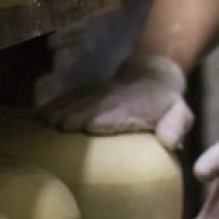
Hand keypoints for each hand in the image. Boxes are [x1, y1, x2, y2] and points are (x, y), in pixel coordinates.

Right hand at [37, 54, 195, 148]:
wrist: (153, 75)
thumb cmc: (167, 104)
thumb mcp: (181, 114)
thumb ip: (176, 126)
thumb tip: (169, 143)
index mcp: (135, 107)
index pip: (118, 113)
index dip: (104, 119)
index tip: (88, 126)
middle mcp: (112, 99)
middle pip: (91, 106)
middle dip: (75, 114)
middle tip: (57, 126)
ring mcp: (97, 94)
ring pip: (76, 100)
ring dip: (59, 109)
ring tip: (42, 122)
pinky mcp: (87, 93)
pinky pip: (68, 98)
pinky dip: (52, 105)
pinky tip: (37, 116)